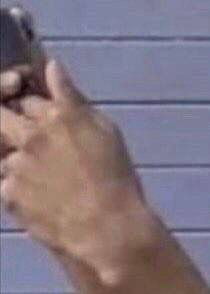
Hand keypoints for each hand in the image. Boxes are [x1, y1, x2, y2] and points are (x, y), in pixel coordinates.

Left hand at [0, 58, 149, 280]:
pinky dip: (18, 182)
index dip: (33, 101)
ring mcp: (14, 165)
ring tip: (47, 172)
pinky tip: (44, 193)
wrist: (105, 225)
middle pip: (0, 115)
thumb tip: (52, 67)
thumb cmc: (115, 175)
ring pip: (3, 151)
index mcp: (58, 115)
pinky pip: (5, 180)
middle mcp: (30, 136)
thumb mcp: (104, 128)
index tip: (40, 109)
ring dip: (16, 154)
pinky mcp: (7, 193)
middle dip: (9, 119)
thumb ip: (72, 98)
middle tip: (29, 133)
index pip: (29, 96)